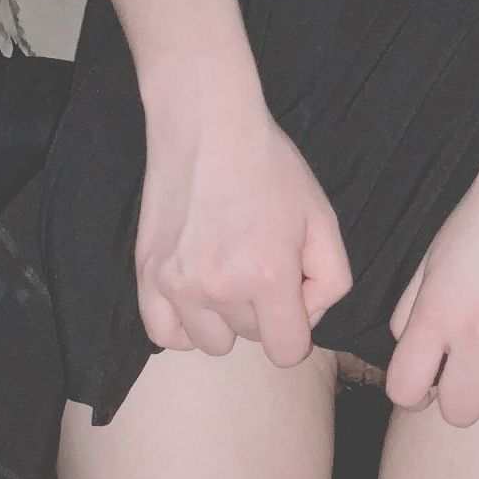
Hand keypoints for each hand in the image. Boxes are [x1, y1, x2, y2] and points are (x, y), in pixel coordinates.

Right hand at [134, 92, 353, 368]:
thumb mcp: (322, 219)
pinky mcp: (147, 275)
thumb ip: (331, 280)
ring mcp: (178, 285)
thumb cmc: (270, 169)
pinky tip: (195, 297)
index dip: (296, 330)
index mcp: (269, 276)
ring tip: (224, 275)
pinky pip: (165, 335)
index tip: (291, 299)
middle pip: (250, 340)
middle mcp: (221, 288)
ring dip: (223, 320)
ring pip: (211, 342)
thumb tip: (306, 316)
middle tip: (256, 264)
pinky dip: (184, 326)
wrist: (207, 126)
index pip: (288, 352)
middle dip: (261, 312)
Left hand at [384, 165, 478, 429]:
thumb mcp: (428, 262)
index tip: (428, 381)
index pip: (405, 392)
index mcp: (436, 314)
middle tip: (471, 378)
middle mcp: (477, 332)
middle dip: (460, 402)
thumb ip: (411, 313)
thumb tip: (410, 354)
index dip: (412, 394)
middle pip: (459, 413)